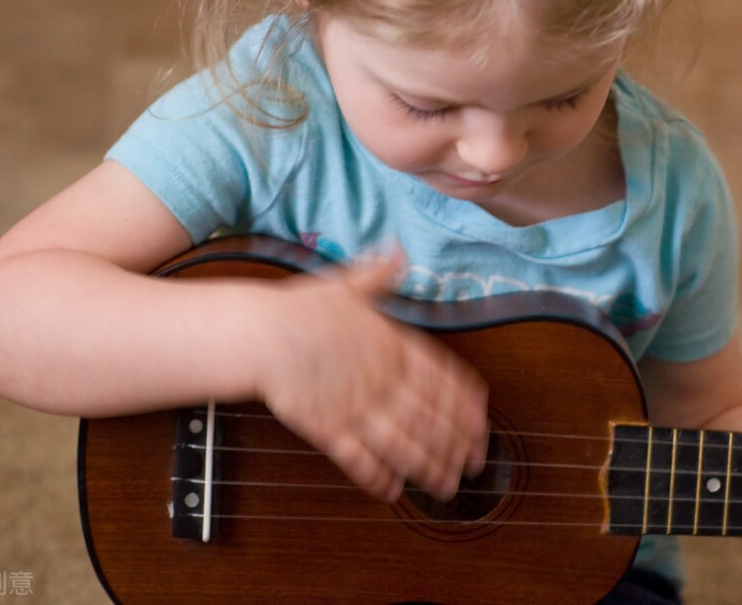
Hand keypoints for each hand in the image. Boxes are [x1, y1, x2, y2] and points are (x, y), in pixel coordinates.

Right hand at [254, 253, 488, 502]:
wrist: (259, 334)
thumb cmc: (300, 310)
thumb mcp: (347, 285)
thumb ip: (379, 274)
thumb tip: (399, 252)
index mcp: (394, 346)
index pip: (444, 381)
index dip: (466, 407)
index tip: (481, 424)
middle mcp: (383, 380)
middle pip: (431, 420)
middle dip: (456, 447)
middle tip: (473, 465)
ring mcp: (357, 407)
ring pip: (404, 445)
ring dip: (428, 468)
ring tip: (445, 486)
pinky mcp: (328, 429)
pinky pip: (360, 460)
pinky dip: (379, 478)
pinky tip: (392, 490)